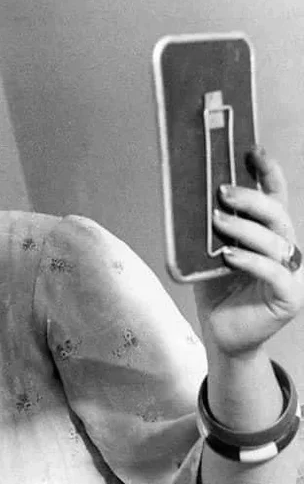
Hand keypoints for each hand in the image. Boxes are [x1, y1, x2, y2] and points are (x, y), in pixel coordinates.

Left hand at [194, 147, 303, 357]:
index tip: (252, 151)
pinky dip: (251, 261)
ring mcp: (293, 273)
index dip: (268, 173)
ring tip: (217, 222)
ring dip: (245, 228)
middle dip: (250, 199)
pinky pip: (275, 273)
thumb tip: (190, 197)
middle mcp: (287, 250)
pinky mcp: (290, 297)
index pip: (275, 198)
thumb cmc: (216, 290)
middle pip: (277, 215)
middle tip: (221, 192)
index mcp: (270, 235)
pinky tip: (230, 256)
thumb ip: (209, 230)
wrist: (220, 332)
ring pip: (276, 241)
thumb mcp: (210, 253)